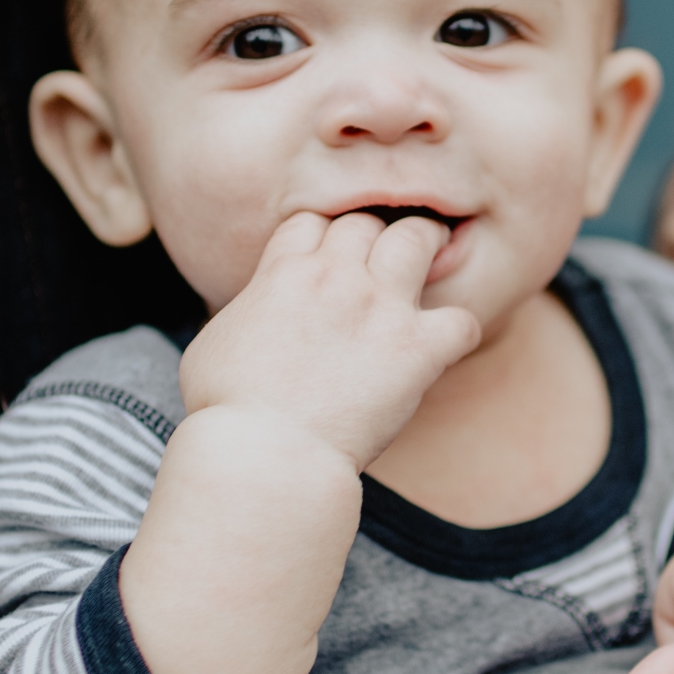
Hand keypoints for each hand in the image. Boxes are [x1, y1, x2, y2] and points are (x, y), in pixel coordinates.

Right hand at [179, 210, 481, 468]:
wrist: (265, 452)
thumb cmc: (228, 410)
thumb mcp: (213, 342)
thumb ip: (246, 311)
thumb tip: (256, 310)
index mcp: (284, 272)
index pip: (313, 221)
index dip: (323, 234)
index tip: (330, 254)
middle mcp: (336, 277)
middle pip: (366, 222)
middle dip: (374, 235)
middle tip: (384, 253)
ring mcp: (381, 309)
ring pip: (418, 240)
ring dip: (426, 244)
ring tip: (432, 255)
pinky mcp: (416, 349)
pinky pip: (461, 321)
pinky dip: (458, 330)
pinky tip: (447, 343)